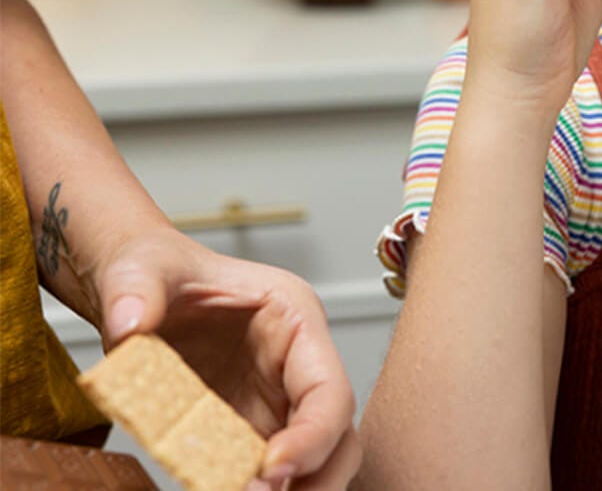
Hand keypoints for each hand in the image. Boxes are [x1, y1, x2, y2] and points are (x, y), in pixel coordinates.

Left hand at [96, 229, 359, 489]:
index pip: (328, 386)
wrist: (137, 289)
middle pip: (338, 432)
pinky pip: (268, 472)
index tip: (271, 470)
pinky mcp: (247, 428)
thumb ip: (135, 291)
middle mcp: (295, 363)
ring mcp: (274, 399)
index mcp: (292, 317)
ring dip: (294, 489)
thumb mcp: (142, 269)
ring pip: (316, 458)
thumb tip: (128, 324)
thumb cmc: (158, 267)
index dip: (314, 434)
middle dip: (316, 476)